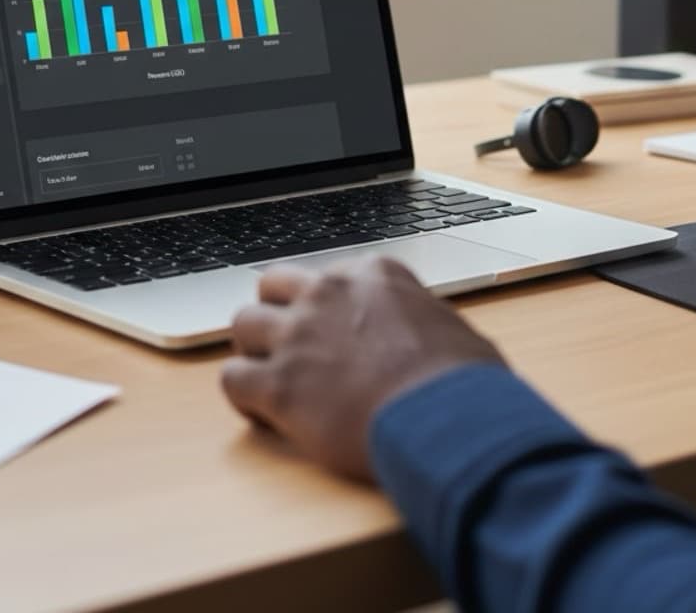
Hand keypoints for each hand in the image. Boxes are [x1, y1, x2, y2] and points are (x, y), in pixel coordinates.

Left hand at [221, 256, 505, 480]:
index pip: (327, 276)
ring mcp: (299, 335)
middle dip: (275, 313)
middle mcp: (329, 294)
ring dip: (253, 350)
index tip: (335, 335)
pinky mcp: (280, 384)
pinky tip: (263, 413)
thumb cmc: (463, 383)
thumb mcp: (452, 329)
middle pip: (272, 286)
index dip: (327, 308)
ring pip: (243, 324)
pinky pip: (232, 379)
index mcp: (372, 275)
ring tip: (269, 379)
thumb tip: (431, 342)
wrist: (448, 420)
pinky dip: (242, 396)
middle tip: (288, 346)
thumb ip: (423, 322)